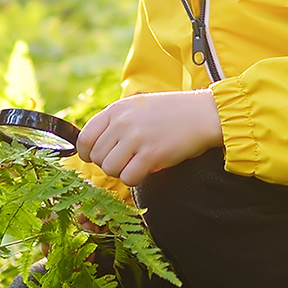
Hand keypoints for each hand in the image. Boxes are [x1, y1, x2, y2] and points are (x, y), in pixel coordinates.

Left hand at [78, 90, 222, 185]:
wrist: (203, 114)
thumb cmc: (171, 113)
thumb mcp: (138, 107)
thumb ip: (116, 122)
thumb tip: (94, 148)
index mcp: (116, 109)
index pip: (84, 138)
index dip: (88, 153)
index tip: (98, 158)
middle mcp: (122, 122)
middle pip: (96, 157)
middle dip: (109, 164)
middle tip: (127, 161)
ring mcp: (136, 137)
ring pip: (109, 169)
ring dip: (121, 172)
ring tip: (137, 164)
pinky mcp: (151, 154)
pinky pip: (128, 178)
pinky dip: (134, 179)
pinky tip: (146, 170)